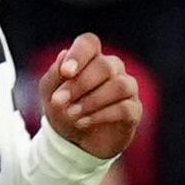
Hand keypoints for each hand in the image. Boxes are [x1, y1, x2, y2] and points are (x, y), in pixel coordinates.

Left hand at [36, 34, 138, 158]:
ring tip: (72, 115)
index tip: (65, 72)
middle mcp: (113, 69)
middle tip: (59, 101)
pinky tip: (82, 123)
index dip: (78, 54)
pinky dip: (101, 115)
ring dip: (92, 101)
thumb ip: (54, 75)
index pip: (89, 43)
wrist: (75, 141)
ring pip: (119, 86)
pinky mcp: (134, 110)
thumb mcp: (50, 93)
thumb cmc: (64, 109)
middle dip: (80, 84)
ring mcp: (127, 89)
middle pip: (105, 66)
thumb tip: (63, 56)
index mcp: (91, 58)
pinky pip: (125, 108)